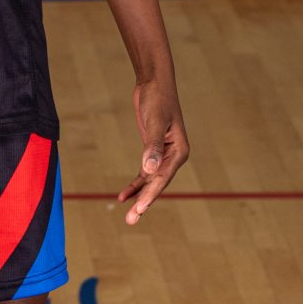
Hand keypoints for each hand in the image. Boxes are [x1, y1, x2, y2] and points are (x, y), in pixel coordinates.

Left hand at [115, 78, 188, 225]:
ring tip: (128, 216)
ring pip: (150, 182)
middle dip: (143, 202)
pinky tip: (123, 195)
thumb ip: (152, 147)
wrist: (154, 83)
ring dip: (138, 197)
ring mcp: (163, 155)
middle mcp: (174, 156)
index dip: (149, 195)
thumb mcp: (154, 122)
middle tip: (131, 221)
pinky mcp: (152, 151)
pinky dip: (135, 184)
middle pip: (157, 184)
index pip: (162, 179)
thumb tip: (149, 170)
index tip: (138, 210)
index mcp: (179, 152)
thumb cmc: (157, 100)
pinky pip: (144, 173)